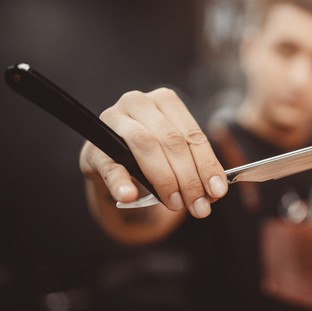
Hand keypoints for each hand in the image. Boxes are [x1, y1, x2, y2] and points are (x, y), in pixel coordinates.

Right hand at [79, 88, 227, 218]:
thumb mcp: (176, 157)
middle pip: (172, 141)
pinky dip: (120, 182)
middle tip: (199, 207)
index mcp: (166, 101)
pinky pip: (110, 165)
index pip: (192, 135)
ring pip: (145, 146)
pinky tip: (129, 196)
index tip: (218, 192)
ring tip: (176, 204)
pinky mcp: (94, 147)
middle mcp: (139, 103)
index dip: (207, 165)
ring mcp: (112, 122)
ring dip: (164, 180)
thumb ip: (196, 169)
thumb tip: (215, 193)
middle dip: (189, 178)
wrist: (113, 162)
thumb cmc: (152, 156)